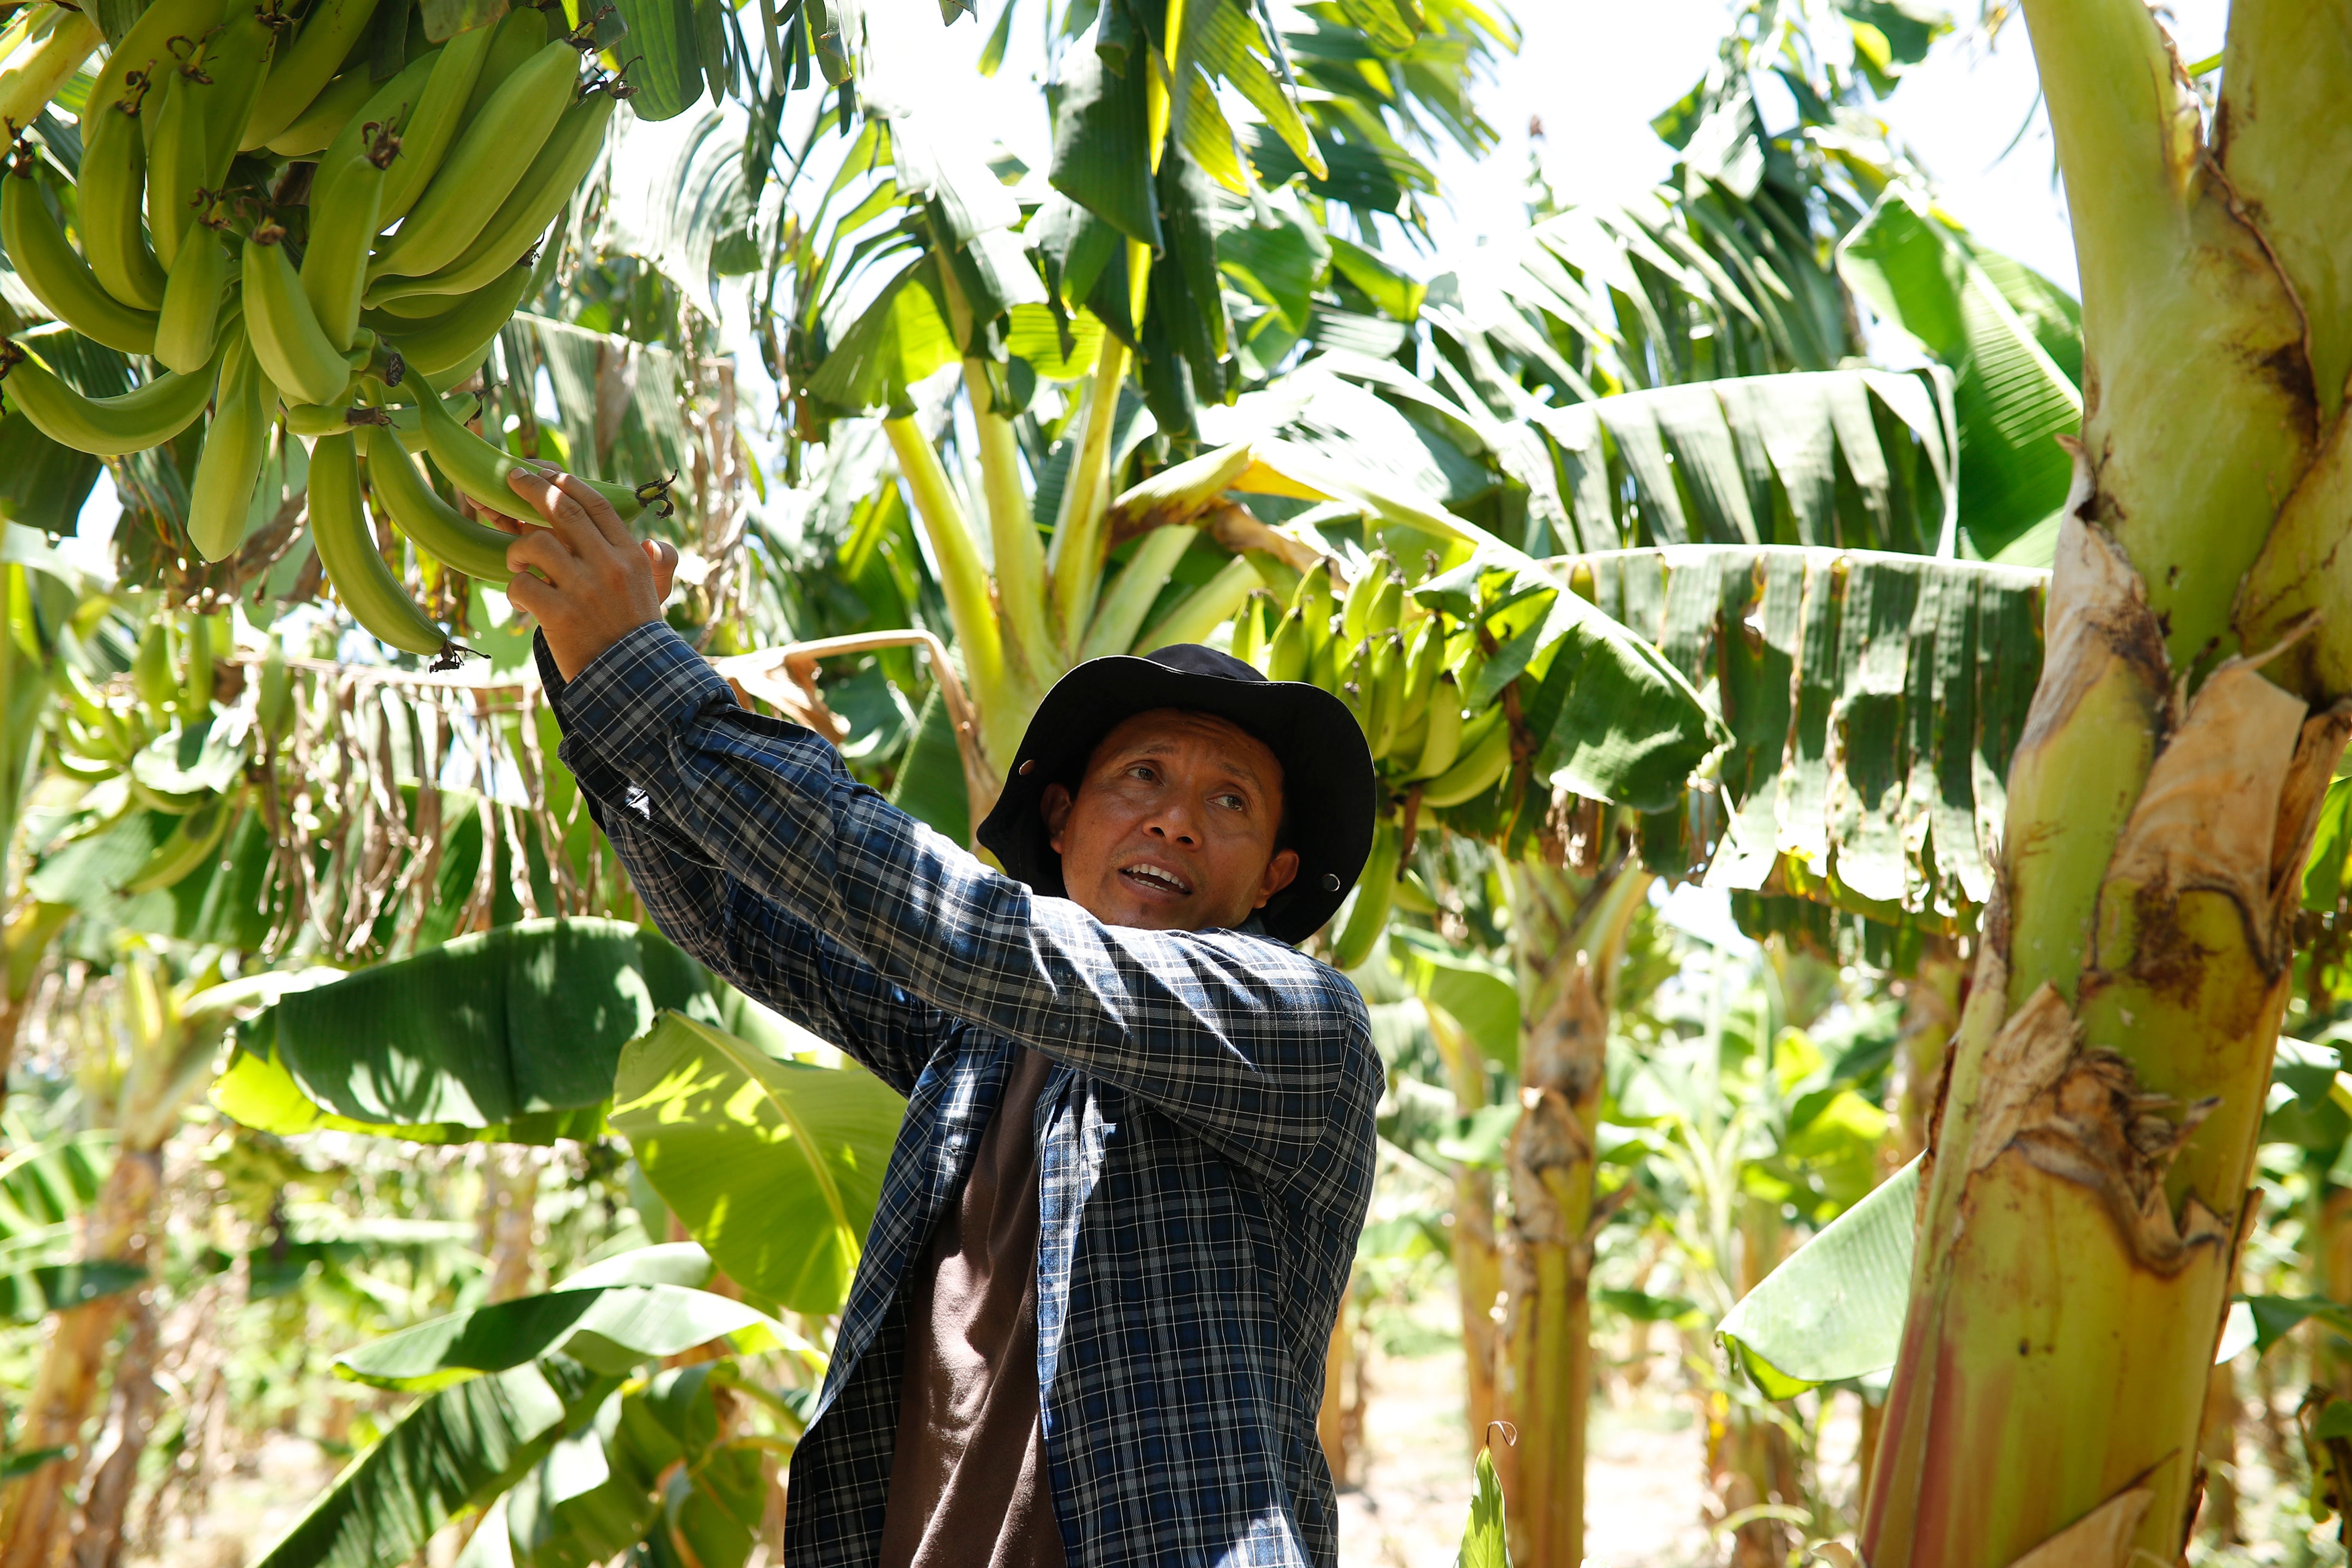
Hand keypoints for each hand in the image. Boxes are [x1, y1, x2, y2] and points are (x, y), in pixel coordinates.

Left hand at [498, 464, 678, 680]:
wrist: (635, 682)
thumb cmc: (639, 634)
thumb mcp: (657, 594)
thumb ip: (660, 564)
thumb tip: (654, 544)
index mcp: (631, 557)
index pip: (598, 506)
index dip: (568, 484)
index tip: (546, 472)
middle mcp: (608, 567)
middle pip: (563, 511)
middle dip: (532, 488)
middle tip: (511, 477)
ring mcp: (582, 590)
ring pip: (536, 545)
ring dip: (517, 549)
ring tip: (516, 563)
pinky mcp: (559, 615)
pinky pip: (522, 586)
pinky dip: (514, 591)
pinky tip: (521, 604)